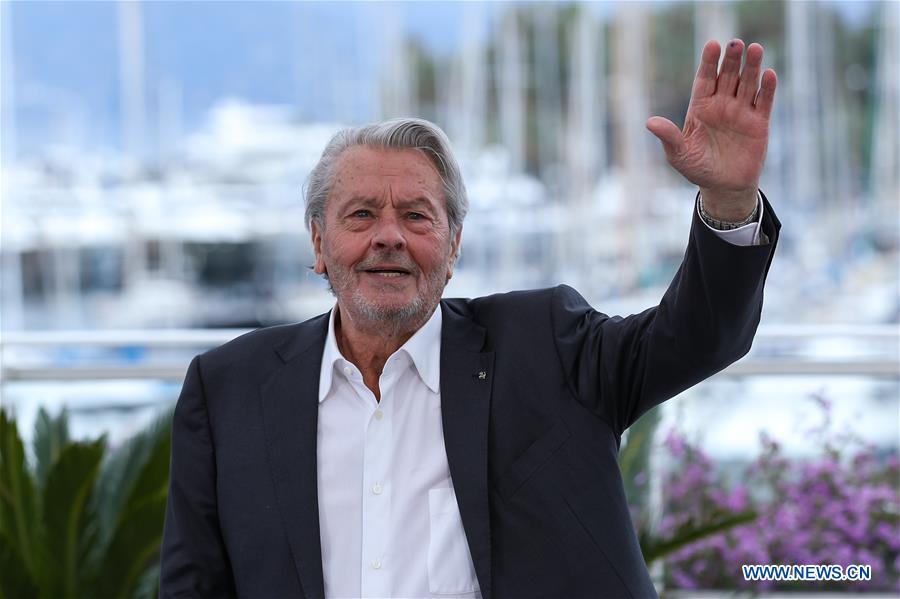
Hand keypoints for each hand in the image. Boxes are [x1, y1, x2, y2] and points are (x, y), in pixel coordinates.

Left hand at [646, 39, 776, 220]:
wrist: (723, 187)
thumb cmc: (697, 169)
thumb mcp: (679, 155)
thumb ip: (669, 137)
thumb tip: (649, 122)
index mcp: (700, 107)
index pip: (704, 79)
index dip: (708, 63)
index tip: (712, 45)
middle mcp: (722, 105)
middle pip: (727, 76)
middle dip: (731, 60)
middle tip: (735, 43)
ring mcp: (741, 112)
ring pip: (747, 84)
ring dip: (751, 67)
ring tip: (754, 49)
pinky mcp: (759, 123)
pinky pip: (763, 102)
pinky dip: (766, 88)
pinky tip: (768, 74)